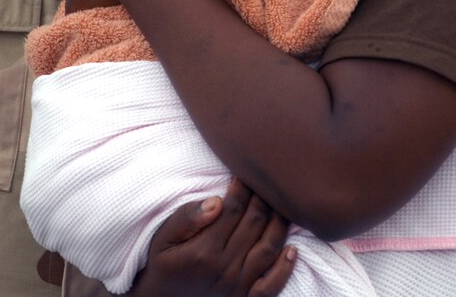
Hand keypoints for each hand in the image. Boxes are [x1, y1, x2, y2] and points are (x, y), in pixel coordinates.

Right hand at [119, 179, 295, 296]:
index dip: (243, 185)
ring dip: (279, 222)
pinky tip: (293, 249)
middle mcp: (225, 268)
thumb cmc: (162, 265)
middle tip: (267, 178)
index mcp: (204, 250)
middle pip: (255, 222)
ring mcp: (238, 287)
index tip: (246, 169)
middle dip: (263, 196)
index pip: (234, 208)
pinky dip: (285, 268)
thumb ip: (187, 217)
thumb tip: (216, 200)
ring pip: (268, 247)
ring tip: (283, 202)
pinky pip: (272, 286)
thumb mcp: (163, 238)